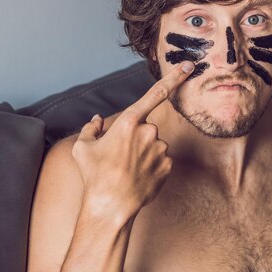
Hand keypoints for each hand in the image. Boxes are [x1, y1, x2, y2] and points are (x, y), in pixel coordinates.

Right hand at [72, 61, 194, 221]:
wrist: (110, 206)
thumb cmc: (94, 175)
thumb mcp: (83, 147)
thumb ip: (91, 128)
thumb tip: (97, 120)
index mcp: (129, 121)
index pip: (156, 93)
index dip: (175, 77)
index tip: (189, 66)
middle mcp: (149, 132)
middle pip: (146, 128)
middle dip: (136, 138)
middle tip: (119, 157)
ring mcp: (161, 150)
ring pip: (154, 145)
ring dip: (143, 153)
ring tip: (126, 170)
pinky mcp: (167, 166)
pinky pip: (160, 160)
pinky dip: (150, 166)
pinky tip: (137, 177)